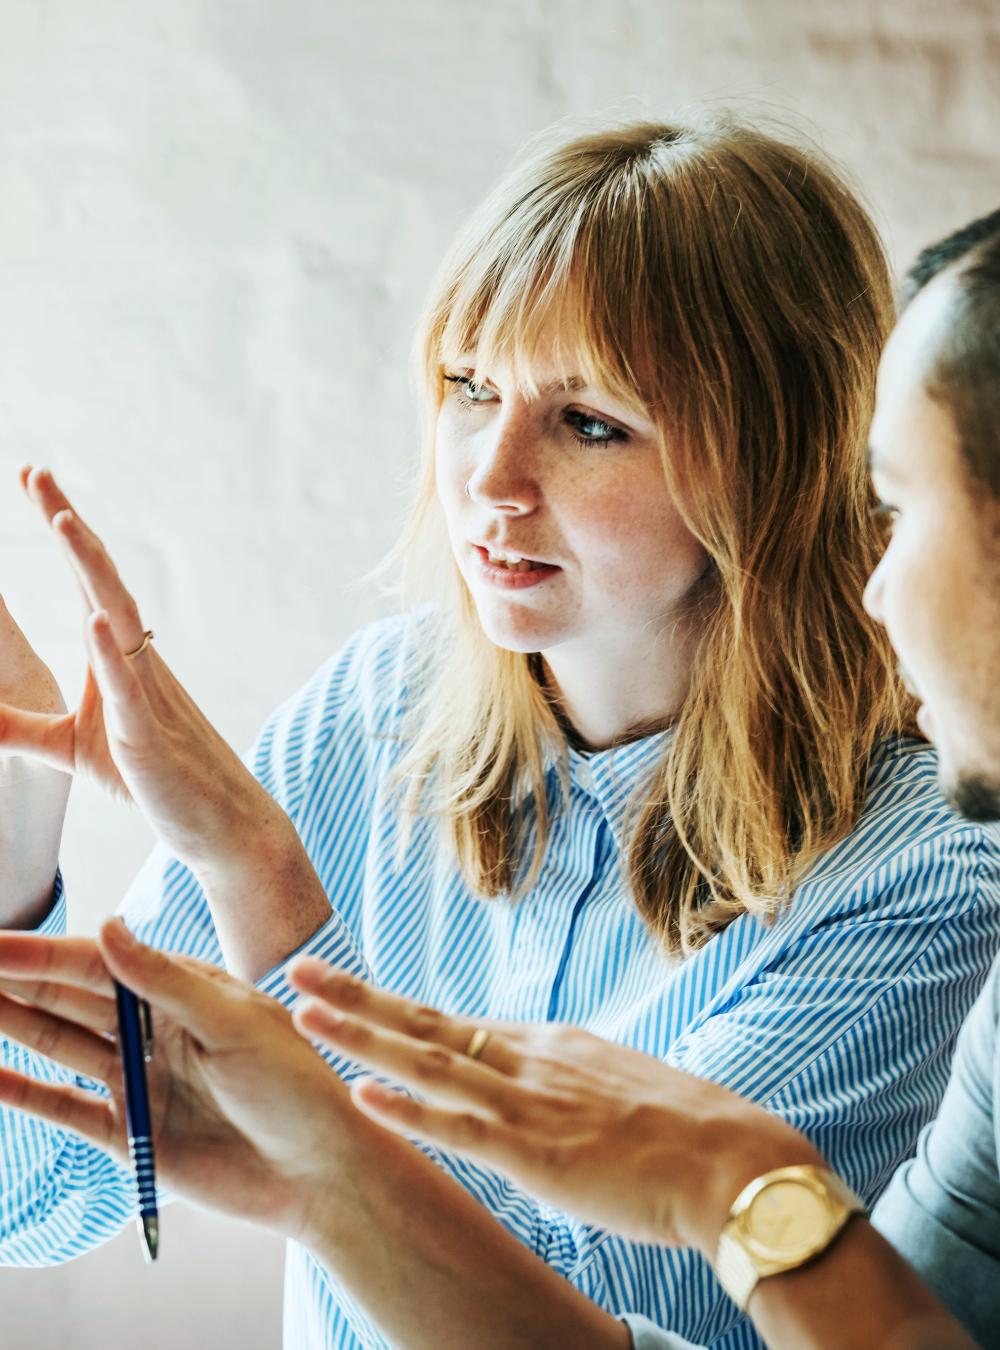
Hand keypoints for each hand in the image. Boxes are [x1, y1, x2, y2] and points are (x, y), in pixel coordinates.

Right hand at [0, 921, 364, 1244]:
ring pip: (59, 1044)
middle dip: (16, 982)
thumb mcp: (235, 1023)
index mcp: (183, 991)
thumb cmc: (295, 1084)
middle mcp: (154, 1029)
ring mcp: (138, 1080)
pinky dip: (24, 1092)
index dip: (42, 954)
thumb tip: (106, 928)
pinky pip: (65, 1107)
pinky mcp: (130, 1134)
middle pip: (69, 999)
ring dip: (12, 1024)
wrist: (320, 1170)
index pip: (98, 964)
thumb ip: (166, 981)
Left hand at [1, 467, 287, 867]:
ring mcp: (144, 693)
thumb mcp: (71, 749)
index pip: (82, 580)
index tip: (32, 479)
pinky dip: (111, 654)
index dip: (60, 529)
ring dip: (91, 571)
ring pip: (118, 618)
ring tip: (61, 524)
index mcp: (113, 656)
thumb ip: (23, 729)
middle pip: (99, 580)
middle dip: (68, 526)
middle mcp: (133, 660)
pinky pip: (129, 689)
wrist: (216, 822)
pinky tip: (95, 621)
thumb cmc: (152, 779)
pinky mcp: (146, 737)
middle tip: (36, 473)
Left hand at [288, 965, 821, 1255]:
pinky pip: (462, 1130)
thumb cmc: (683, 1131)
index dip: (390, 1006)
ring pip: (429, 1063)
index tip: (344, 989)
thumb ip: (564, 1081)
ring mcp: (530, 1104)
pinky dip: (409, 1112)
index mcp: (546, 1045)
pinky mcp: (539, 1154)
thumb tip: (536, 1084)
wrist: (734, 1161)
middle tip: (297, 969)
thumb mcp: (612, 1085)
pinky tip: (364, 1096)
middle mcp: (530, 1060)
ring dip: (361, 1037)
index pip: (452, 1023)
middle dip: (356, 997)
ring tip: (303, 1014)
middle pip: (425, 1022)